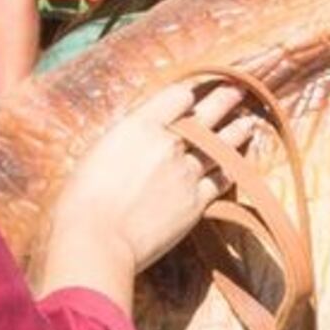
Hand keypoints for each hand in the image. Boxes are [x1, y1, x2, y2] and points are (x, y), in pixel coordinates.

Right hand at [33, 82, 249, 304]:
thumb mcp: (98, 153)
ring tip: (248, 123)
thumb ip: (126, 141)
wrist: (98, 238)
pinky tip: (238, 164)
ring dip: (237, 132)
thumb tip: (137, 142)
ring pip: (222, 145)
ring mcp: (187, 171)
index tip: (192, 96)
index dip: (187, 95)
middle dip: (225, 99)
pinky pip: (222, 179)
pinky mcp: (196, 202)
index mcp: (140, 125)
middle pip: (207, 114)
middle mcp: (169, 142)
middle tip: (238, 91)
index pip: (177, 96)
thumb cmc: (82, 199)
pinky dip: (232, 169)